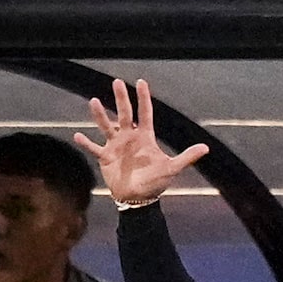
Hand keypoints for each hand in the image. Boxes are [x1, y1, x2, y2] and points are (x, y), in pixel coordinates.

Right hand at [75, 77, 207, 204]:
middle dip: (121, 98)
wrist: (139, 199)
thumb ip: (187, 157)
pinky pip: (94, 148)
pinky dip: (86, 143)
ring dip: (100, 115)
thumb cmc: (156, 183)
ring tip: (94, 101)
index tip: (141, 82)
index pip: (145, 113)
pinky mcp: (105, 158)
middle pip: (125, 113)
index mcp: (145, 137)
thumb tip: (206, 148)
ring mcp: (116, 146)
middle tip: (116, 82)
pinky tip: (76, 135)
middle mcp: (130, 137)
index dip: (143, 98)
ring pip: (106, 126)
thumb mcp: (172, 168)